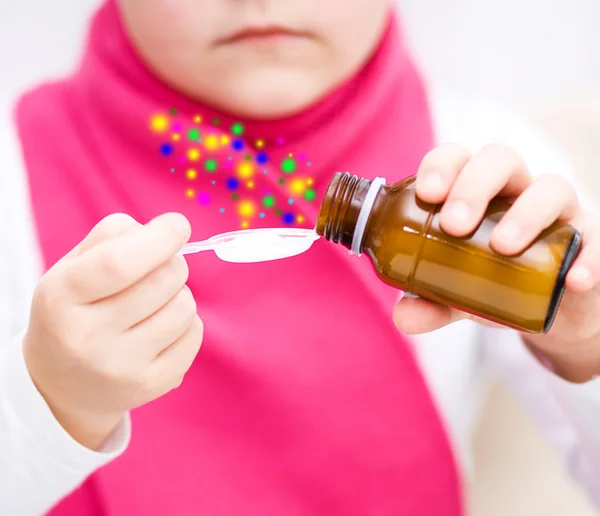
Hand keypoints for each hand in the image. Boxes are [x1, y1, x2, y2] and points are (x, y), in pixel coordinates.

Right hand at [23, 213, 202, 449]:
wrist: (62, 385)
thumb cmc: (75, 310)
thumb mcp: (72, 268)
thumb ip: (113, 236)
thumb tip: (170, 229)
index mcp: (62, 299)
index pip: (119, 263)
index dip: (159, 238)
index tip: (177, 225)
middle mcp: (88, 338)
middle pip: (162, 280)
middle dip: (172, 262)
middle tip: (160, 267)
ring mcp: (122, 367)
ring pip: (184, 307)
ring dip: (179, 293)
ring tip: (155, 302)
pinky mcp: (152, 384)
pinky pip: (195, 334)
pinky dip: (187, 321)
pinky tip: (161, 327)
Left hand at [392, 143, 599, 381]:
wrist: (549, 307)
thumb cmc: (493, 280)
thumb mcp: (455, 293)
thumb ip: (429, 301)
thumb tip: (404, 318)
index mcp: (474, 191)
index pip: (457, 158)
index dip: (441, 166)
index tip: (426, 194)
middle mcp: (515, 191)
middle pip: (500, 160)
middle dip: (474, 186)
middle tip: (454, 225)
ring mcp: (555, 212)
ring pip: (550, 187)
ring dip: (525, 214)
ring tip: (502, 248)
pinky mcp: (590, 240)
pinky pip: (594, 239)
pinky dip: (586, 257)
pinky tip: (572, 280)